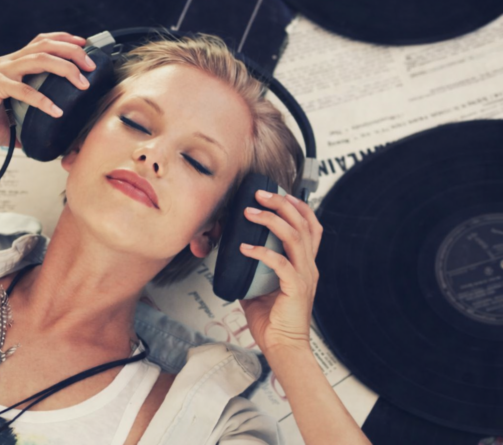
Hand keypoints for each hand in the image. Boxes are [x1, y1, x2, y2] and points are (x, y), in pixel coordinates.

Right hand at [0, 32, 96, 148]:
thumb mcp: (12, 117)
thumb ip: (31, 120)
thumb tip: (49, 134)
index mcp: (12, 65)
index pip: (42, 42)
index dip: (65, 40)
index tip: (86, 47)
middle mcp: (7, 63)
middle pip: (46, 45)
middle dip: (73, 52)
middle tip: (90, 66)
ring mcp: (1, 72)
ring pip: (39, 59)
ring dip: (65, 69)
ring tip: (81, 83)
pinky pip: (23, 89)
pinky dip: (42, 100)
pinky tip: (56, 111)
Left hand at [237, 190, 323, 355]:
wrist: (283, 348)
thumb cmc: (273, 323)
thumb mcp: (259, 289)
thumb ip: (252, 271)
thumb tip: (232, 257)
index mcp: (304, 265)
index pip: (311, 227)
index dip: (298, 206)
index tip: (279, 193)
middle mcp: (308, 266)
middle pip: (303, 223)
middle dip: (281, 204)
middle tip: (259, 194)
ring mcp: (305, 276)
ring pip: (294, 236)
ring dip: (271, 220)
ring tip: (250, 213)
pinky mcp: (296, 288)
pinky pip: (281, 263)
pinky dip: (262, 252)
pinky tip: (245, 247)